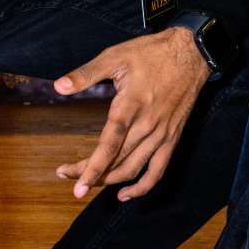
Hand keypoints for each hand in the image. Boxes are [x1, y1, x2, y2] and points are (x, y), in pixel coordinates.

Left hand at [53, 27, 208, 200]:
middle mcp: (147, 125)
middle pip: (116, 161)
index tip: (75, 184)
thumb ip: (86, 74)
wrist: (191, 54)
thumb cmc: (151, 53)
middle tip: (67, 175)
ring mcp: (162, 134)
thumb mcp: (115, 56)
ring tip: (88, 183)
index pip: (109, 145)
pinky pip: (158, 171)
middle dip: (90, 174)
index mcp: (131, 105)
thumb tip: (58, 86)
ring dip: (110, 182)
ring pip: (133, 169)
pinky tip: (125, 195)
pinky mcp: (172, 138)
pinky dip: (142, 187)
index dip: (91, 168)